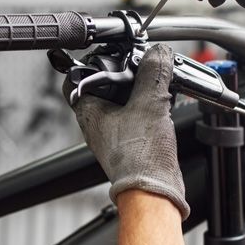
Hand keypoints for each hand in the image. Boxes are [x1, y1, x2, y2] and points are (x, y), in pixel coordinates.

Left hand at [65, 44, 189, 218]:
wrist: (155, 191)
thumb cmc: (139, 158)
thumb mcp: (149, 103)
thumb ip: (153, 73)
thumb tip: (158, 54)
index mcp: (90, 111)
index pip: (78, 76)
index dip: (94, 61)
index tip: (112, 53)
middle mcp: (99, 122)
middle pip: (107, 85)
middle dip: (127, 73)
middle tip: (143, 64)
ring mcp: (116, 132)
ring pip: (125, 99)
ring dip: (143, 88)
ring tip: (159, 81)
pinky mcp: (134, 141)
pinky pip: (140, 114)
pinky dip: (152, 104)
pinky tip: (166, 101)